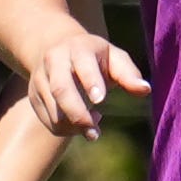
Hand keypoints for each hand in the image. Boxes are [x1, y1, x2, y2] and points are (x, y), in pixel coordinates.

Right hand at [21, 27, 148, 137]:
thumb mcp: (113, 58)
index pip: (83, 65)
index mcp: (77, 49)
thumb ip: (128, 73)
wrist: (54, 47)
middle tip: (95, 132)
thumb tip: (145, 90)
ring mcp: (40, 80)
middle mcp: (54, 62)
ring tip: (95, 122)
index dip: (91, 82)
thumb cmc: (94, 57)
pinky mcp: (34, 97)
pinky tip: (80, 121)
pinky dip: (67, 129)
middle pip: (61, 90)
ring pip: (54, 112)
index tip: (100, 100)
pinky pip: (49, 122)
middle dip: (78, 114)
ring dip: (75, 126)